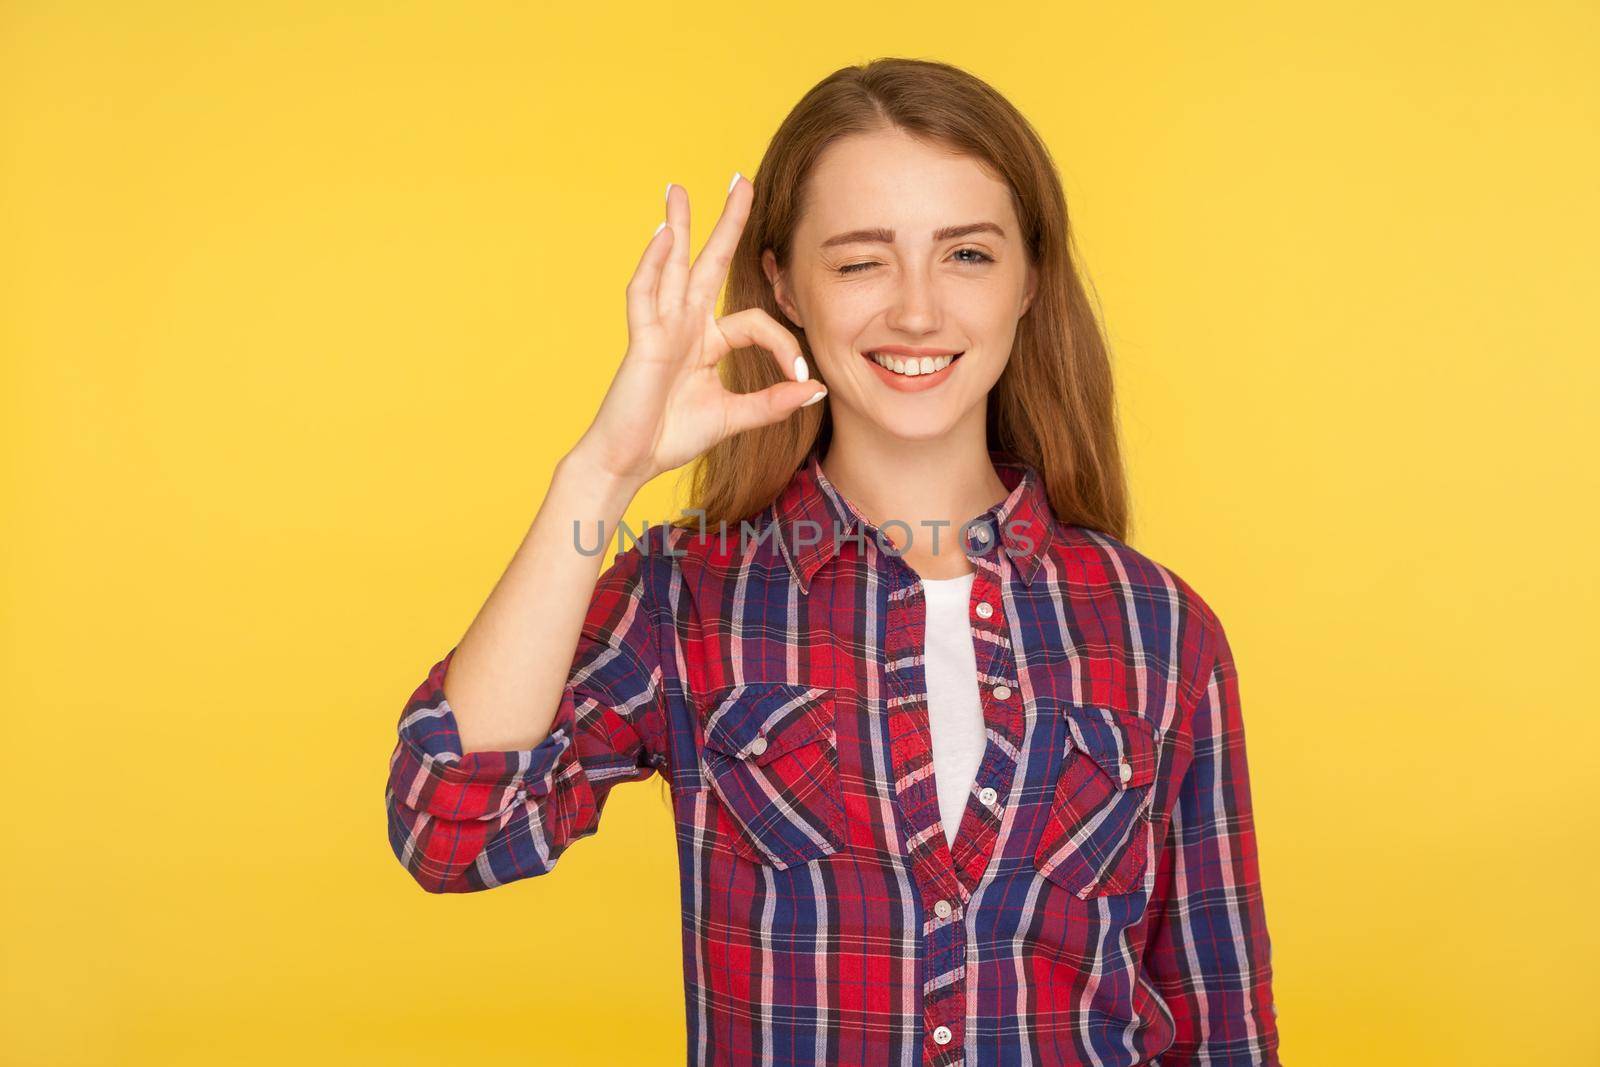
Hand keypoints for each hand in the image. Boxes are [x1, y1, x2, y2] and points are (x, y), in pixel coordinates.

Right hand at [571, 175, 825, 488]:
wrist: (629, 462)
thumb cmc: (670, 438)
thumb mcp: (733, 417)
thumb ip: (773, 402)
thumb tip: (817, 389)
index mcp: (707, 343)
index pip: (755, 322)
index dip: (784, 345)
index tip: (801, 376)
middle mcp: (685, 326)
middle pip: (709, 264)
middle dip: (726, 223)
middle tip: (740, 180)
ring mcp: (661, 328)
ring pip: (671, 266)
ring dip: (677, 225)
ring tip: (678, 188)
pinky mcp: (641, 339)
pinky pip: (644, 294)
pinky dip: (653, 263)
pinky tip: (663, 235)